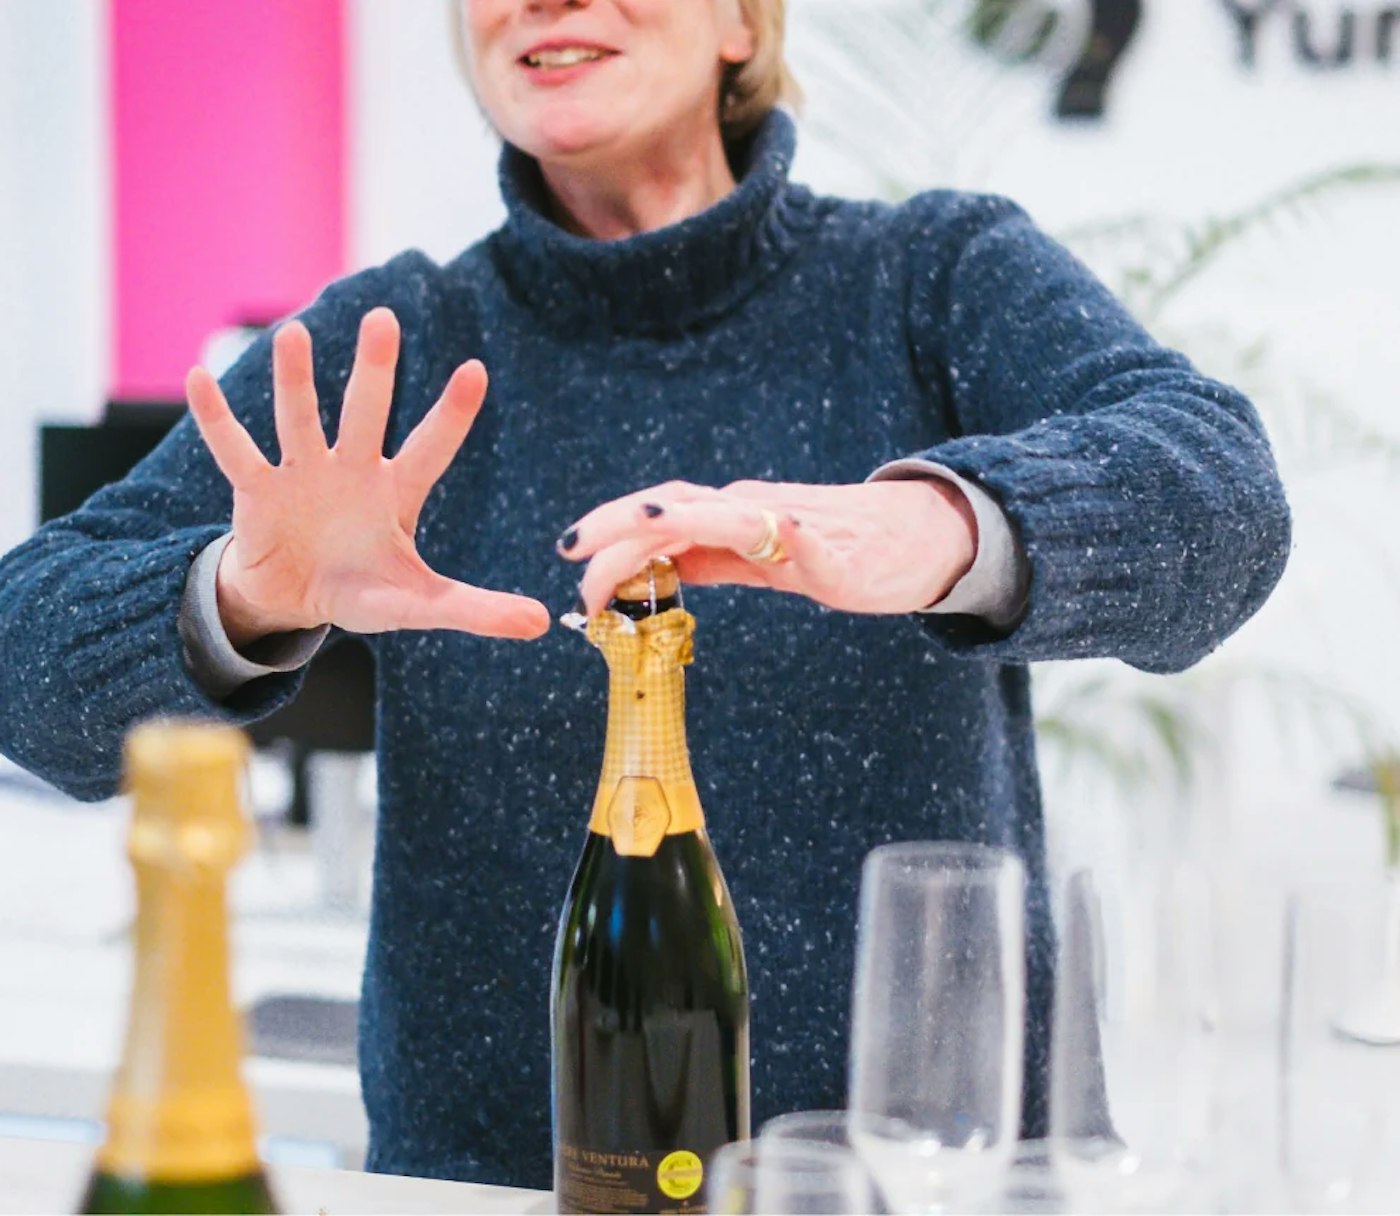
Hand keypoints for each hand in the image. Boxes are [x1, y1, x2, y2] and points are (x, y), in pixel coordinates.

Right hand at [185, 308, 549, 645]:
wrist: (294, 602)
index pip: (431, 446)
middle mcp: (352, 469)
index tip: (475, 370)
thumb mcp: (419, 605)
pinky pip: (236, 448)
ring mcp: (303, 473)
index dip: (451, 413)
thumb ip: (475, 608)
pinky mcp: (258, 490)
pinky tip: (200, 374)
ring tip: (294, 333)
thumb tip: (541, 624)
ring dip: (294, 380)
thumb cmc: (363, 591)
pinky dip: (217, 417)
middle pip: (366, 412)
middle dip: (374, 369)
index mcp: (397, 492)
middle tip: (383, 318)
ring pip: (300, 418)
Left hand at [557, 478, 977, 616]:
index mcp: (728, 517)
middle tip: (569, 550)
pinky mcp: (836, 553)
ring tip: (639, 524)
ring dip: (680, 518)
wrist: (917, 538)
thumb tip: (650, 570)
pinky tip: (779, 532)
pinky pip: (808, 542)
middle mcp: (751, 510)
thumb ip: (708, 559)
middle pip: (674, 509)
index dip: (608, 534)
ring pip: (726, 515)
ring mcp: (794, 527)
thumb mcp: (757, 559)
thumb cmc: (836, 548)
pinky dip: (788, 535)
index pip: (656, 518)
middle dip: (617, 527)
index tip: (569, 560)